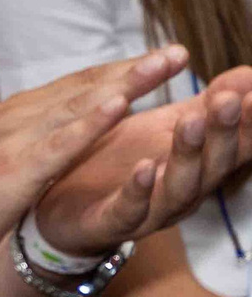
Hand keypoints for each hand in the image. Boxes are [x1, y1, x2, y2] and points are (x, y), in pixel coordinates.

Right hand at [0, 48, 189, 271]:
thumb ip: (26, 144)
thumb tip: (58, 140)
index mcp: (12, 117)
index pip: (75, 86)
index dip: (119, 70)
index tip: (157, 59)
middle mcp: (14, 118)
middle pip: (85, 86)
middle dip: (135, 68)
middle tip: (179, 52)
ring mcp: (13, 141)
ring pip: (79, 104)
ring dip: (126, 82)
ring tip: (166, 65)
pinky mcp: (13, 170)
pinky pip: (60, 142)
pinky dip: (92, 121)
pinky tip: (120, 105)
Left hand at [35, 63, 251, 256]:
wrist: (64, 210)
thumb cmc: (121, 163)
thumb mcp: (161, 128)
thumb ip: (202, 106)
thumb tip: (251, 73)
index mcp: (199, 165)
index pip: (236, 142)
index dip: (251, 119)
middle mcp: (185, 190)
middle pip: (213, 164)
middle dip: (224, 132)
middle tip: (228, 99)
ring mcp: (152, 210)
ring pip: (179, 187)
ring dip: (187, 155)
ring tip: (189, 121)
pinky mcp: (113, 223)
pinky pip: (131, 210)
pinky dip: (139, 190)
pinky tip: (143, 167)